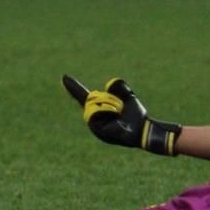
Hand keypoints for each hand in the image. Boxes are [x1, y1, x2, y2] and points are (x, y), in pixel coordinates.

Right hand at [61, 75, 180, 155]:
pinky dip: (109, 114)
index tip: (64, 77)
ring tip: (119, 113)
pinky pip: (97, 116)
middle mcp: (95, 120)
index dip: (73, 88)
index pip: (82, 97)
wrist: (145, 129)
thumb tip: (110, 84)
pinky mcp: (101, 133)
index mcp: (99, 110)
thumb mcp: (128, 95)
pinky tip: (118, 119)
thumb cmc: (137, 115)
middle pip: (90, 100)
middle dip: (106, 99)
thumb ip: (119, 87)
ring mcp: (97, 128)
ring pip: (93, 108)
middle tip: (120, 107)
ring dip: (109, 106)